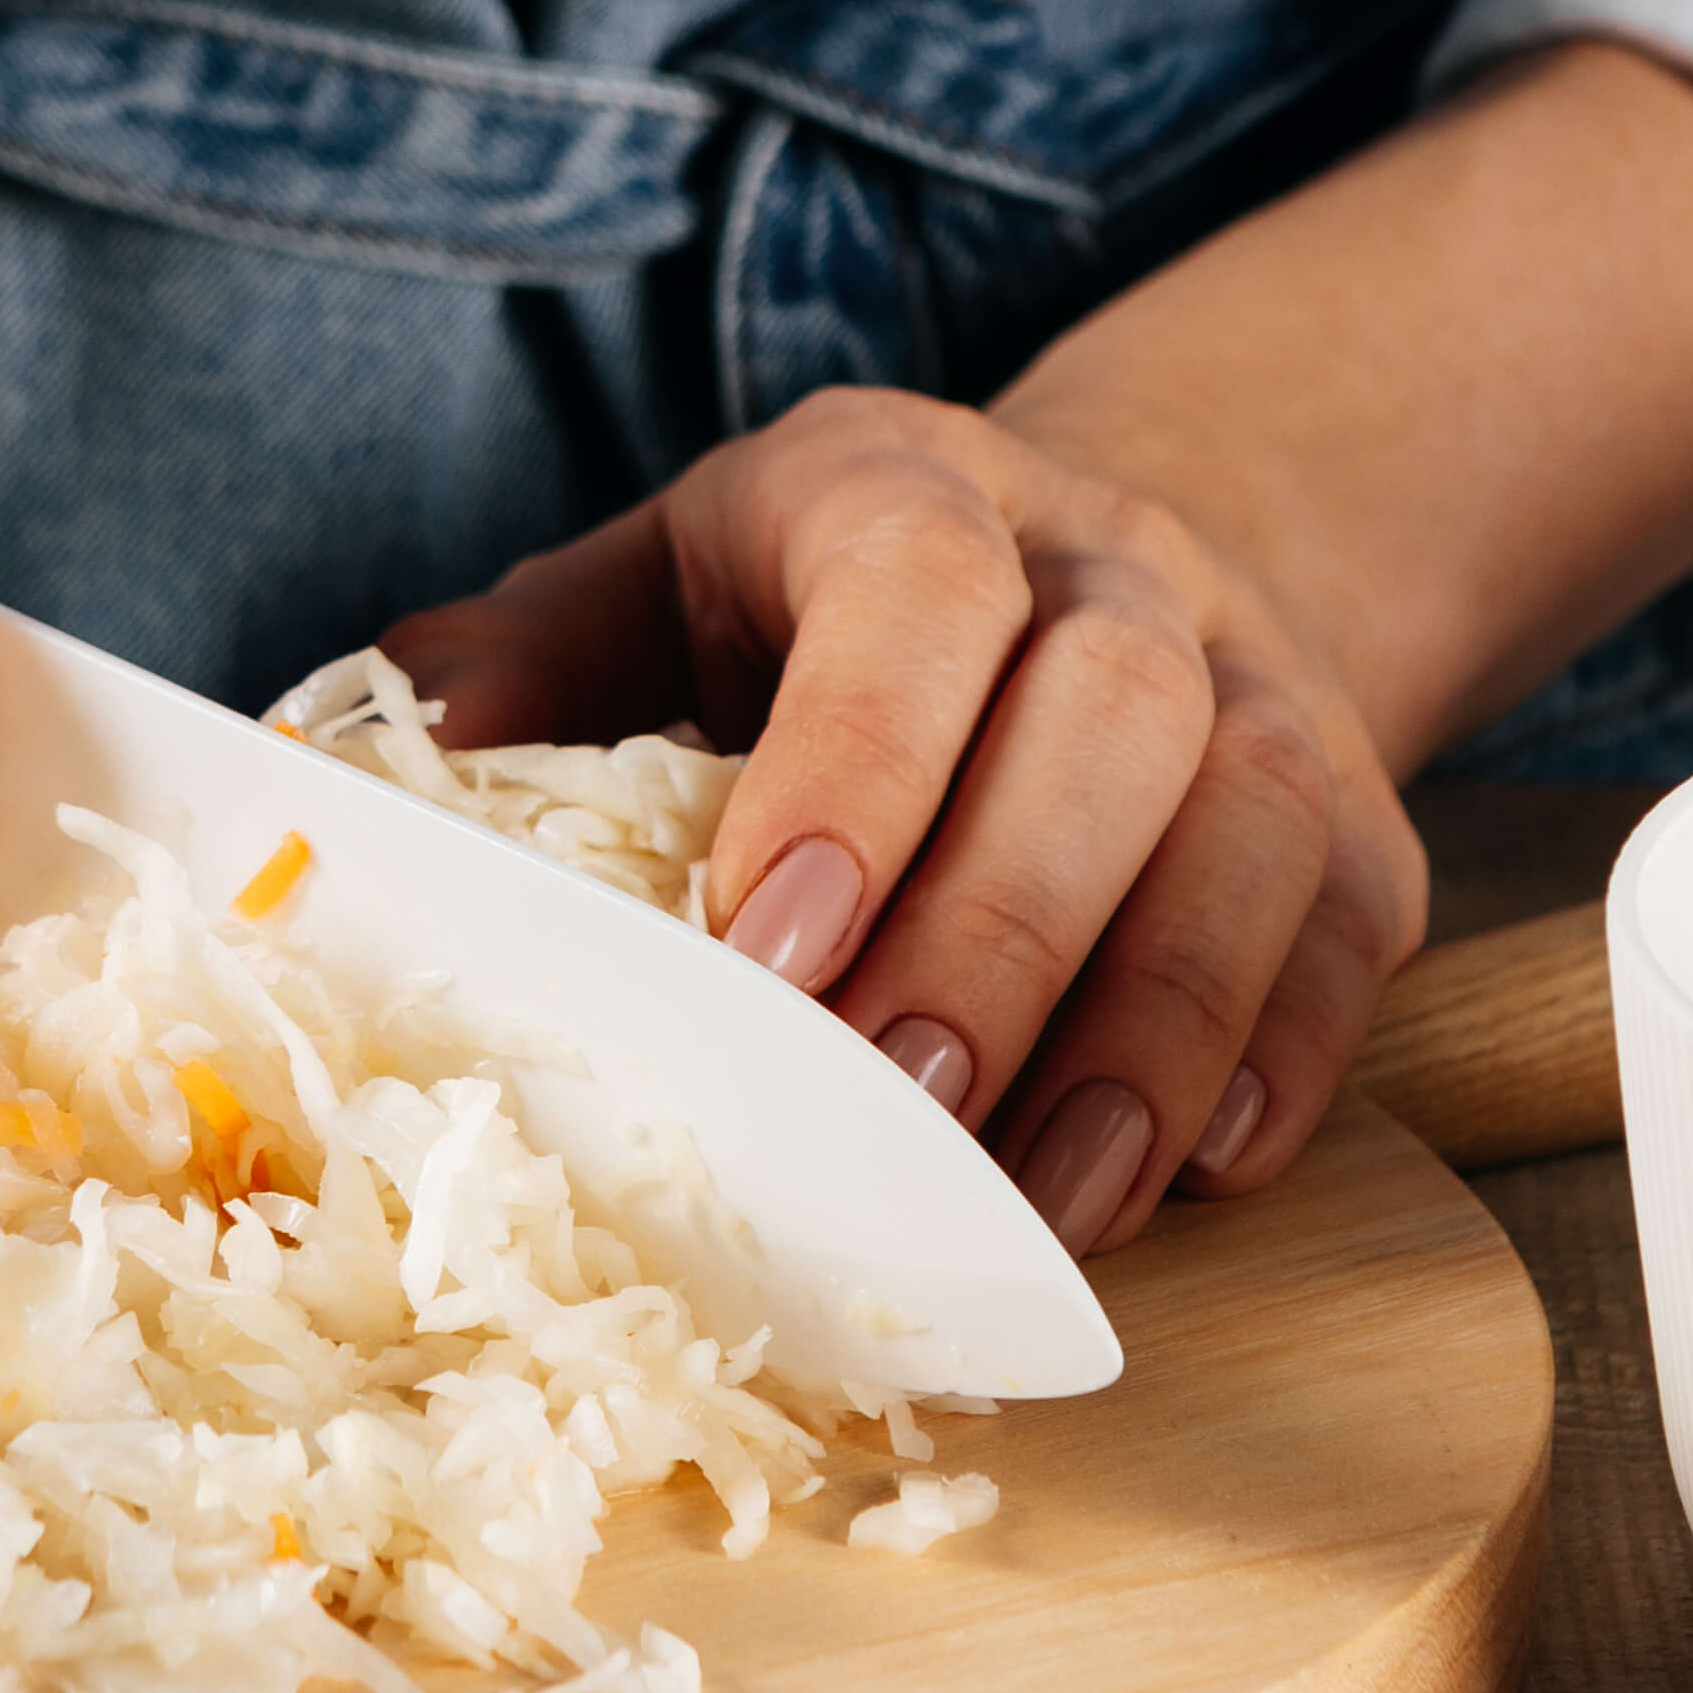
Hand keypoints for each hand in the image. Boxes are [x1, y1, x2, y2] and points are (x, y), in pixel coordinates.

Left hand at [374, 389, 1429, 1254]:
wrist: (1093, 568)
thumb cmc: (818, 625)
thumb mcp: (657, 591)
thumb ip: (520, 668)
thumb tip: (336, 756)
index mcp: (903, 490)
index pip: (915, 588)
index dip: (858, 763)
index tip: (771, 950)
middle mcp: (1109, 566)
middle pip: (1111, 719)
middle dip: (1002, 928)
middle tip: (896, 1111)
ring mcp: (1259, 684)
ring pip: (1260, 830)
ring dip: (1151, 1030)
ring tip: (1046, 1201)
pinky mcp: (1355, 815)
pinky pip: (1353, 930)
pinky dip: (1277, 1058)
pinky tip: (1182, 1172)